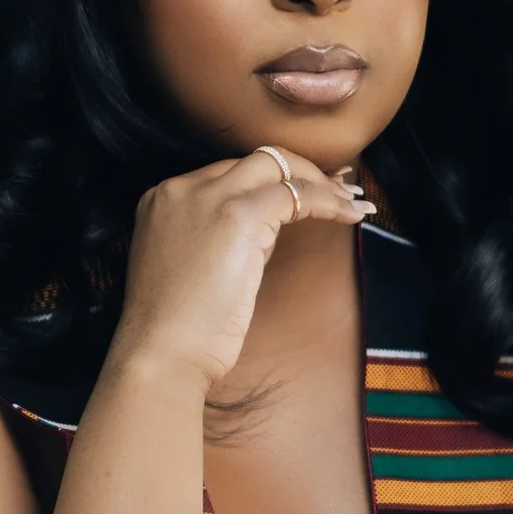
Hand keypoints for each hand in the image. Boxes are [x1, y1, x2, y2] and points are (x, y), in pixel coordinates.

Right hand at [109, 148, 372, 391]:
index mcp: (164, 199)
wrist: (160, 353)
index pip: (230, 172)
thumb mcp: (193, 268)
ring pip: (277, 165)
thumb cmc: (177, 329)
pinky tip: (350, 215)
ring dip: (320, 183)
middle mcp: (182, 188)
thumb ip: (224, 238)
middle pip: (255, 159)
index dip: (273, 179)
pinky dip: (328, 201)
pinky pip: (296, 193)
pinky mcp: (237, 215)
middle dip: (302, 171)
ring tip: (352, 203)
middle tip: (339, 190)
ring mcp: (208, 197)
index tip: (306, 189)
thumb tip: (270, 228)